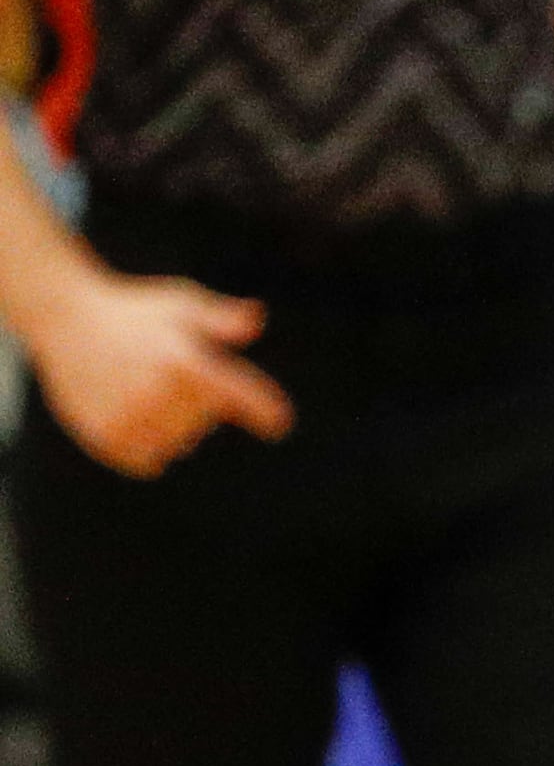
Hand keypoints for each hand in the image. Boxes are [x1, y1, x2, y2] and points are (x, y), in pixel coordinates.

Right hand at [30, 269, 291, 474]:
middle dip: (198, 402)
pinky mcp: (107, 437)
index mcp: (186, 362)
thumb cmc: (132, 311)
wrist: (62, 318)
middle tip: (161, 371)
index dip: (266, 411)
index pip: (243, 398)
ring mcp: (131, 419)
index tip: (278, 423)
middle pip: (208, 421)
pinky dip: (147, 447)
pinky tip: (132, 417)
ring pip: (180, 444)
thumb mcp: (180, 304)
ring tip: (141, 391)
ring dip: (172, 426)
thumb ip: (222, 318)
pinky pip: (148, 461)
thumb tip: (255, 321)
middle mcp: (160, 394)